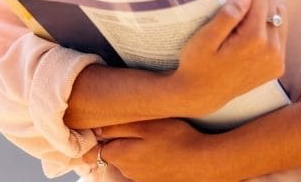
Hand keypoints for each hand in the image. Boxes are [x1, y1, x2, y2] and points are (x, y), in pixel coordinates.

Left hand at [88, 119, 213, 181]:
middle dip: (115, 142)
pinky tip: (158, 150)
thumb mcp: (146, 124)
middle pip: (112, 155)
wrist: (204, 163)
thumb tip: (97, 129)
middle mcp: (126, 171)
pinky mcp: (153, 180)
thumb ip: (118, 127)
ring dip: (131, 150)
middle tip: (130, 126)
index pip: (97, 148)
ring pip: (127, 161)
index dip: (99, 137)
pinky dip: (145, 159)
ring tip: (148, 136)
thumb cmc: (176, 139)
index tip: (102, 128)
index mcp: (120, 156)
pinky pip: (141, 168)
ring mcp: (140, 179)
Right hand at [170, 0, 285, 115]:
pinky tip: (247, 41)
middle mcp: (273, 50)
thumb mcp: (204, 38)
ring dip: (261, 17)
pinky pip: (279, 35)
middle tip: (231, 18)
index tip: (228, 5)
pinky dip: (265, 31)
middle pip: (273, 5)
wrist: (202, 95)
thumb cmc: (198, 64)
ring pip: (279, 18)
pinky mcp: (278, 67)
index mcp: (255, 39)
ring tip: (239, 29)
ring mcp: (278, 60)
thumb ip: (227, 16)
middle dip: (253, 4)